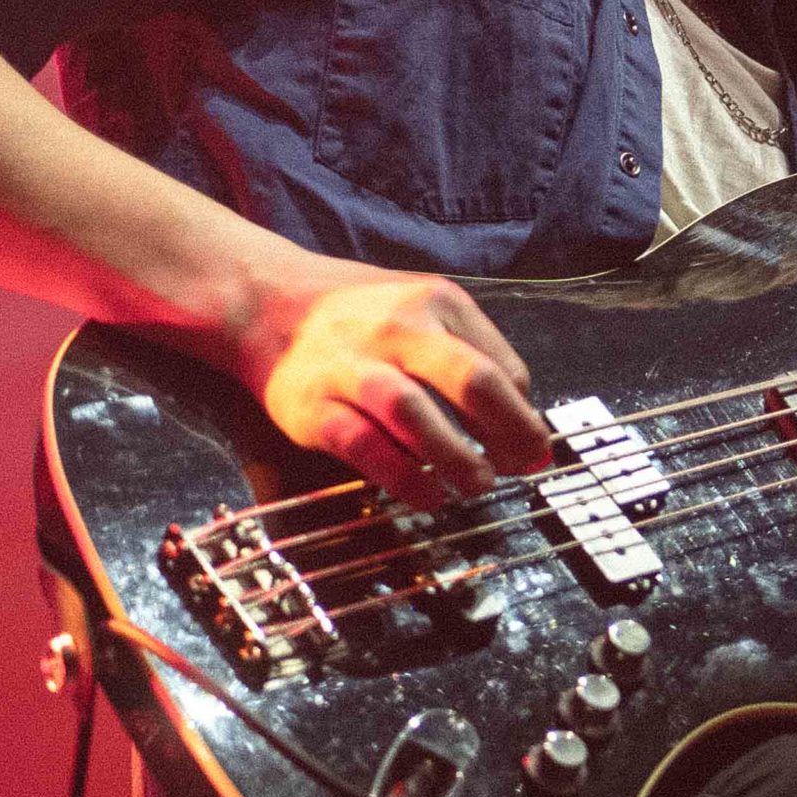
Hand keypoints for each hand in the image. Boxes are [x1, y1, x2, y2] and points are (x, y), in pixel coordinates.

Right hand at [252, 269, 553, 511]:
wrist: (266, 301)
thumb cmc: (362, 315)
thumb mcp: (424, 310)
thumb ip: (473, 356)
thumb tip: (524, 427)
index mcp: (436, 302)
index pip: (501, 367)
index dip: (524, 417)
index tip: (530, 449)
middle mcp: (397, 328)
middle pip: (470, 380)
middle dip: (509, 433)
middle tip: (521, 468)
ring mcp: (352, 366)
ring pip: (413, 413)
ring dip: (456, 458)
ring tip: (478, 485)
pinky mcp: (313, 406)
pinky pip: (364, 446)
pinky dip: (403, 477)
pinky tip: (428, 495)